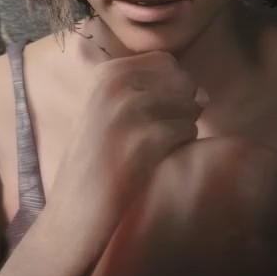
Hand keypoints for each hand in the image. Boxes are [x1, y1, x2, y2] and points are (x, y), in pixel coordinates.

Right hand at [42, 51, 204, 249]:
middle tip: (154, 137)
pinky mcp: (146, 141)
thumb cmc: (95, 164)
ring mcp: (130, 112)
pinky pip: (188, 131)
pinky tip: (155, 163)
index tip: (152, 114)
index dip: (171, 88)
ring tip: (151, 152)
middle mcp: (116, 85)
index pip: (166, 62)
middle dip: (180, 107)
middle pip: (182, 81)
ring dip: (181, 130)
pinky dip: (180, 148)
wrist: (71, 213)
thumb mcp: (107, 112)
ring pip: (189, 106)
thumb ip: (151, 93)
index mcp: (105, 74)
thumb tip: (204, 93)